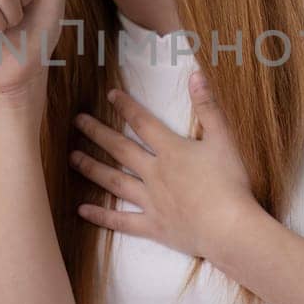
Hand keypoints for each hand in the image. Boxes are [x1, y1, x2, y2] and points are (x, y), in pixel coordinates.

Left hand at [70, 72, 257, 261]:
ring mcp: (151, 201)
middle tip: (77, 121)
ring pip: (114, 182)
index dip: (127, 107)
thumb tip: (196, 74)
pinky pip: (121, 221)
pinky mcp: (153, 226)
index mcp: (171, 151)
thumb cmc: (230, 183)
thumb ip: (208, 107)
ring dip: (92, 168)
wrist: (229, 228)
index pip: (143, 123)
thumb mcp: (224, 140)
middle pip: (120, 150)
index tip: (110, 95)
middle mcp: (154, 173)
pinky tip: (81, 210)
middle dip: (98, 133)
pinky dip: (101, 216)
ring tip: (72, 158)